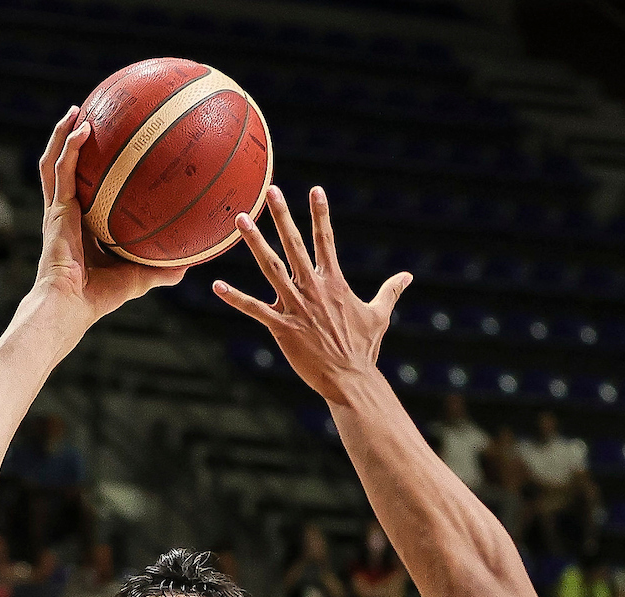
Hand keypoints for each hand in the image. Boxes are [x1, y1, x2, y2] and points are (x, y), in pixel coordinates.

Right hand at [30, 107, 183, 324]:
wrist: (70, 305)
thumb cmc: (99, 297)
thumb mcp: (139, 278)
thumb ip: (162, 270)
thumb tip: (191, 265)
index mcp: (81, 226)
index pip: (83, 191)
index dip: (89, 171)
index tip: (105, 151)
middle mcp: (66, 213)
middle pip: (65, 169)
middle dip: (71, 143)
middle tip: (87, 118)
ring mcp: (58, 209)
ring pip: (55, 162)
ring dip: (62, 134)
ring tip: (76, 111)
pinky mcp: (56, 209)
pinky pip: (62, 169)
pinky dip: (70, 146)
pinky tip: (82, 128)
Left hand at [214, 185, 410, 403]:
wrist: (351, 379)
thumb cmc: (364, 349)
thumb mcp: (380, 315)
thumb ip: (390, 291)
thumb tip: (408, 276)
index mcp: (334, 283)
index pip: (327, 240)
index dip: (321, 214)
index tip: (315, 189)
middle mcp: (313, 289)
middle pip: (295, 245)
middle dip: (283, 216)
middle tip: (271, 190)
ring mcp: (296, 307)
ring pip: (271, 268)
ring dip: (255, 243)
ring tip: (241, 220)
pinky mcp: (282, 328)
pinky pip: (254, 310)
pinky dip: (235, 298)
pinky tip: (216, 286)